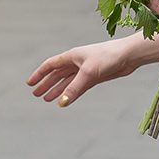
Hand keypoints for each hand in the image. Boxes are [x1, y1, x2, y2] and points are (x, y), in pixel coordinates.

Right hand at [27, 37, 150, 105]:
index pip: (50, 65)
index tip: (30, 83)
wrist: (129, 55)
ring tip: (47, 99)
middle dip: (46, 84)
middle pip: (57, 74)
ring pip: (66, 81)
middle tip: (36, 94)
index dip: (39, 74)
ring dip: (57, 90)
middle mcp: (77, 62)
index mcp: (72, 56)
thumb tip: (62, 103)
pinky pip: (77, 87)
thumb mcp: (88, 73)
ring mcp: (85, 70)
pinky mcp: (94, 77)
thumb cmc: (109, 57)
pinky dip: (70, 93)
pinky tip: (65, 99)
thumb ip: (74, 88)